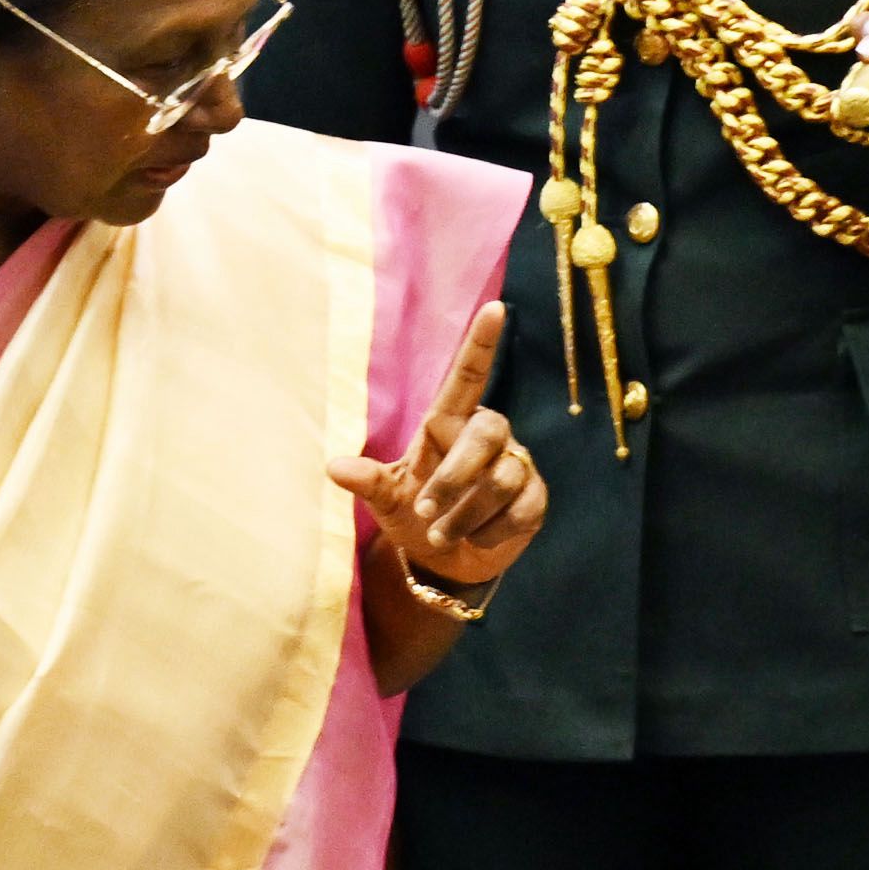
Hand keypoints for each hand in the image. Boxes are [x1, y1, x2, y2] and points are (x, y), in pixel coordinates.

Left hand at [329, 304, 544, 589]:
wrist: (446, 562)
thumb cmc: (413, 515)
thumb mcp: (386, 498)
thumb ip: (367, 482)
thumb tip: (334, 467)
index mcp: (448, 424)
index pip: (469, 376)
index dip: (482, 343)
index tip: (495, 308)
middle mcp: (487, 435)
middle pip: (486, 433)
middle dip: (455, 477)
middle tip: (425, 511)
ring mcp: (515, 464)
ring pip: (502, 479)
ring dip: (465, 515)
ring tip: (441, 536)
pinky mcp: (534, 498)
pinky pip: (520, 508)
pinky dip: (490, 532)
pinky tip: (476, 539)